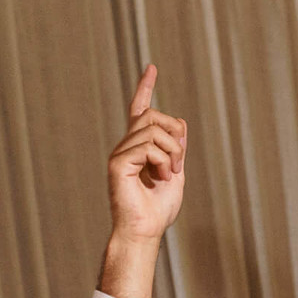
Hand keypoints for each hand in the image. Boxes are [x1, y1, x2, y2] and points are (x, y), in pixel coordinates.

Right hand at [107, 65, 186, 245]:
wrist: (145, 230)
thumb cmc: (158, 208)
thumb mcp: (176, 172)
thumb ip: (178, 149)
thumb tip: (181, 122)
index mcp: (139, 147)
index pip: (140, 110)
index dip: (145, 88)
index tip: (152, 68)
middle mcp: (126, 145)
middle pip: (154, 116)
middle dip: (175, 136)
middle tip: (178, 164)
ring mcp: (120, 152)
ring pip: (154, 130)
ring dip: (172, 152)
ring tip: (169, 174)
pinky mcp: (117, 162)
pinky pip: (148, 147)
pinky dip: (163, 162)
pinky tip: (160, 178)